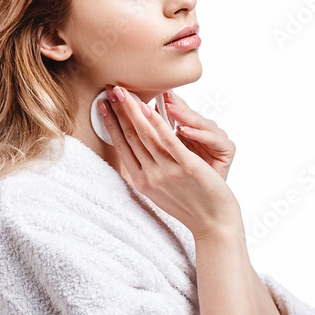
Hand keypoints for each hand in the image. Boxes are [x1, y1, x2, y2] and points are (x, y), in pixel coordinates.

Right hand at [98, 85, 243, 240]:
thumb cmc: (190, 206)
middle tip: (109, 90)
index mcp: (141, 181)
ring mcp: (166, 172)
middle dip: (119, 111)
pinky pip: (168, 142)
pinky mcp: (185, 168)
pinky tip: (149, 109)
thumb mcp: (161, 189)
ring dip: (133, 111)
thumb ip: (150, 169)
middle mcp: (149, 176)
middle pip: (130, 137)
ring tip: (124, 93)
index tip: (102, 106)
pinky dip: (158, 124)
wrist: (213, 225)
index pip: (122, 146)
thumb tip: (140, 148)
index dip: (111, 124)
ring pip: (145, 136)